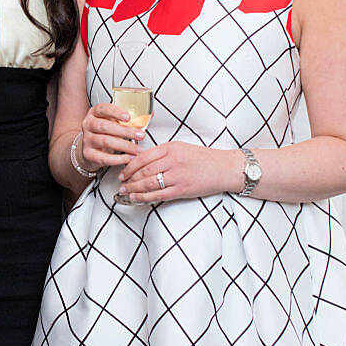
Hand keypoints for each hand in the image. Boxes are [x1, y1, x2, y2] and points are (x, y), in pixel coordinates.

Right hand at [80, 102, 146, 169]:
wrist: (90, 148)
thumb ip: (130, 118)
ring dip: (125, 146)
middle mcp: (88, 125)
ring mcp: (87, 140)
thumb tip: (150, 114)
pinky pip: (104, 158)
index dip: (115, 112)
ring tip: (137, 149)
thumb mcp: (114, 121)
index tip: (128, 117)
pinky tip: (128, 158)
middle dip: (125, 131)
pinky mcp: (88, 154)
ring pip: (106, 141)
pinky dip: (118, 159)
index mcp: (95, 113)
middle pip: (105, 126)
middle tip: (140, 135)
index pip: (103, 109)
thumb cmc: (105, 132)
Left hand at [118, 142, 242, 202]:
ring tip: (125, 191)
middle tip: (121, 183)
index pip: (143, 157)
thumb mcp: (181, 148)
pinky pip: (158, 195)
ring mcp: (177, 175)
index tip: (123, 171)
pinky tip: (136, 198)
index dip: (129, 165)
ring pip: (148, 183)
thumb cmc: (204, 158)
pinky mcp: (182, 189)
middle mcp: (172, 160)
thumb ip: (162, 153)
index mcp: (171, 148)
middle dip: (128, 178)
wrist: (224, 168)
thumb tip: (142, 159)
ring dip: (133, 188)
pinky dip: (144, 197)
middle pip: (143, 170)